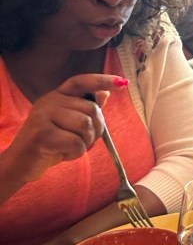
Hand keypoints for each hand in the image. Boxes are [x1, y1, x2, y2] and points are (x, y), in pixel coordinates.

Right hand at [2, 75, 127, 194]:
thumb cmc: (47, 144)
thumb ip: (84, 109)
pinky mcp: (42, 134)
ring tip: (72, 147)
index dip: (102, 80)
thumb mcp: (67, 124)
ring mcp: (44, 117)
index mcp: (56, 96)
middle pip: (91, 109)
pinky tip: (64, 155)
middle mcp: (49, 102)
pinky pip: (76, 143)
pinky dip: (76, 154)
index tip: (122, 83)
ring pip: (85, 126)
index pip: (81, 82)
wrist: (18, 164)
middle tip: (85, 141)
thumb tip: (106, 93)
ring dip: (86, 142)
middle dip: (96, 129)